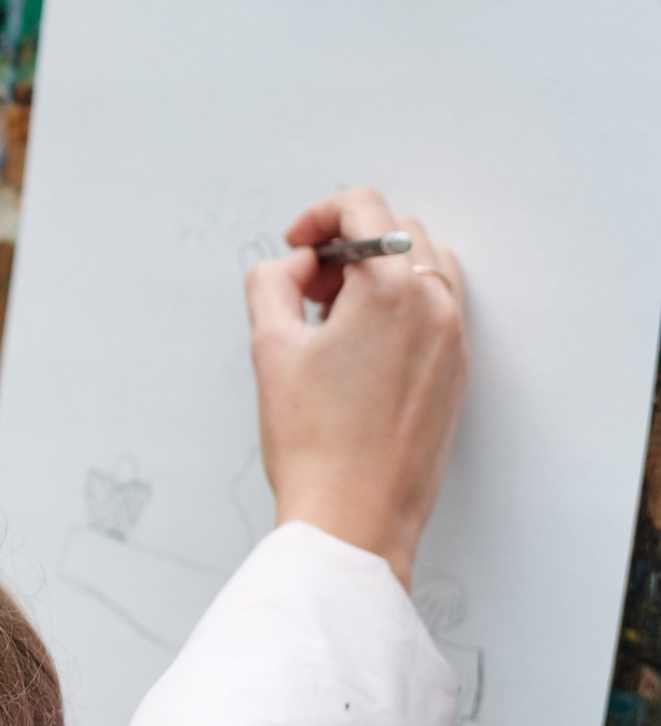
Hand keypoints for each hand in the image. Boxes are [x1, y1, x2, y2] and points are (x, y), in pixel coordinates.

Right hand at [244, 187, 466, 586]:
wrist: (354, 517)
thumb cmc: (313, 443)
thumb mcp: (269, 348)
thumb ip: (272, 283)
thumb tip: (293, 265)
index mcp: (391, 290)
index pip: (364, 207)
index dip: (318, 216)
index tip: (294, 246)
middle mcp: (435, 306)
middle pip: (397, 231)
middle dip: (347, 242)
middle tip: (306, 285)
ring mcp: (453, 339)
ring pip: (422, 266)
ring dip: (377, 270)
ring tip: (331, 315)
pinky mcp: (455, 371)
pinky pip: (435, 307)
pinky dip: (399, 303)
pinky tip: (356, 345)